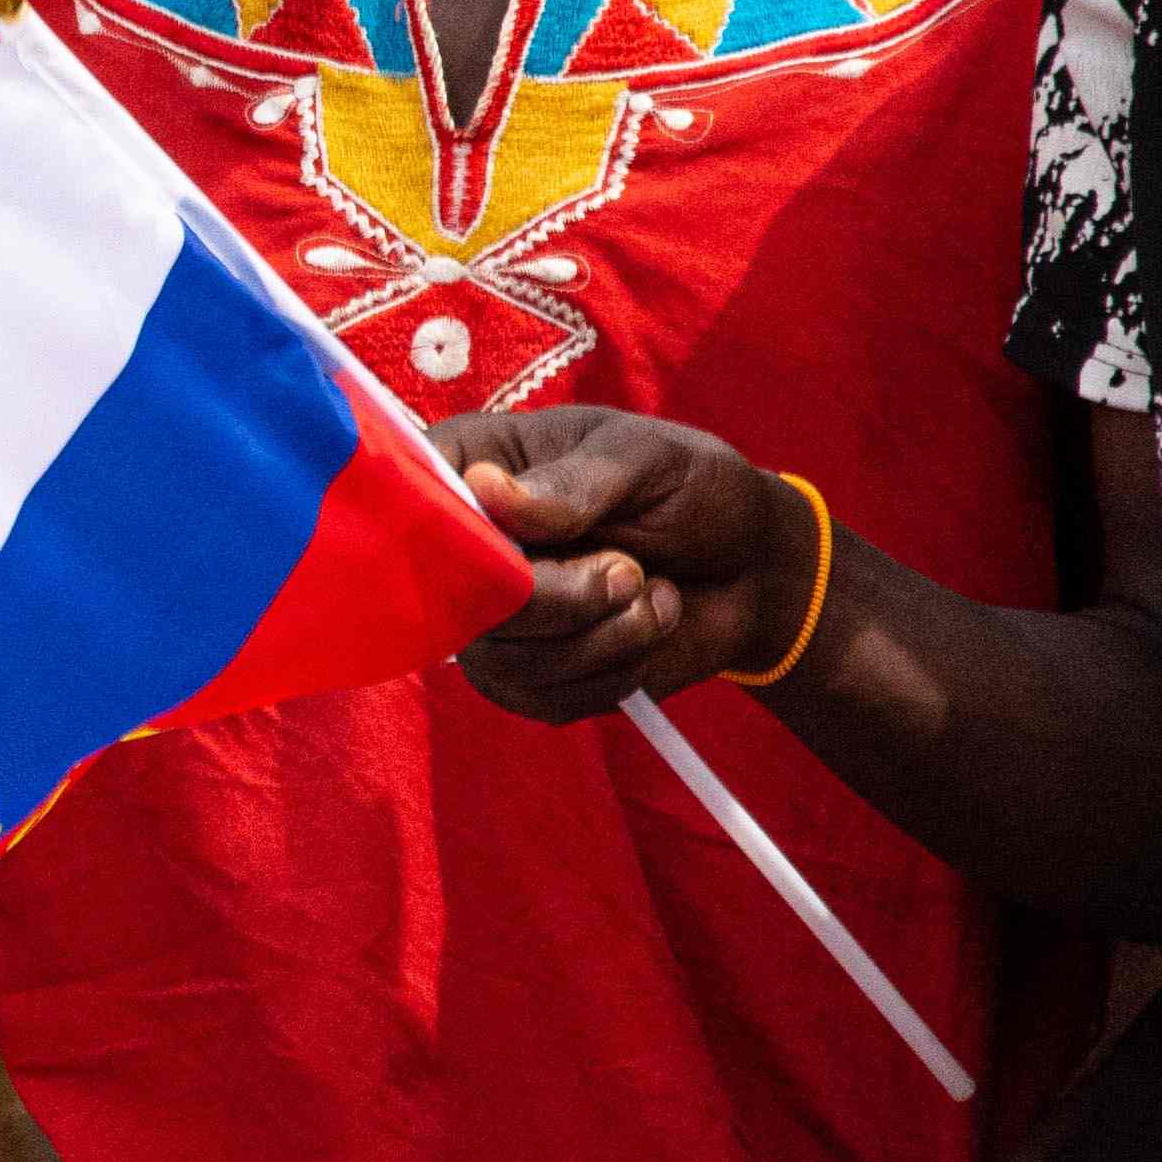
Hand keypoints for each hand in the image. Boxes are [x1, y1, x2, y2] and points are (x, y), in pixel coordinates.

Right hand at [439, 408, 819, 717]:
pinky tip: (646, 630)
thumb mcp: (645, 460)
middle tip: (629, 571)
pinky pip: (543, 700)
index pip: (407, 508)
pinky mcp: (524, 679)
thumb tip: (486, 489)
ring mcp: (488, 620)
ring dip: (601, 638)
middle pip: (458, 602)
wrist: (754, 565)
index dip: (450, 540)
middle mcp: (463, 549)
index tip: (523, 549)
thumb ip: (571, 482)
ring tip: (652, 594)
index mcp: (469, 467)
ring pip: (503, 662)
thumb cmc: (692, 488)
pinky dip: (612, 674)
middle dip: (559, 598)